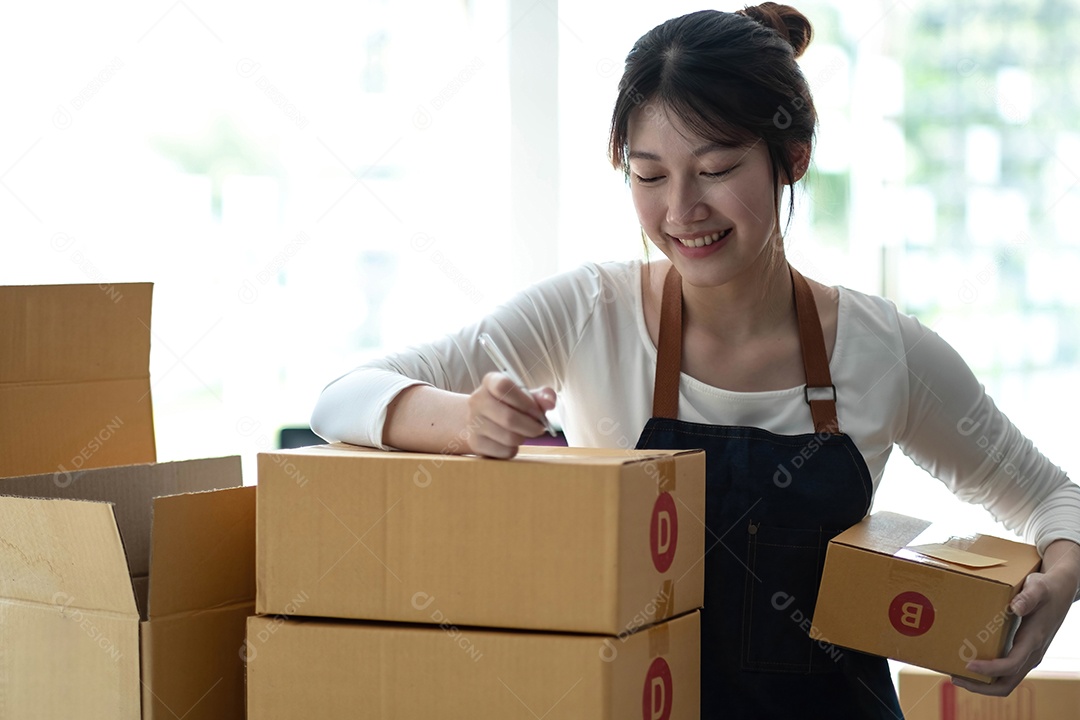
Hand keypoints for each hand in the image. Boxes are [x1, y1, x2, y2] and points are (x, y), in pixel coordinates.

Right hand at [464, 372, 555, 458]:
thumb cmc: (509, 405)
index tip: (537, 411)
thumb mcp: (525, 396)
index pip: (503, 387)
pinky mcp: (475, 443)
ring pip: (509, 437)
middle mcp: (477, 400)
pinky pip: (504, 451)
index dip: (525, 401)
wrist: (481, 420)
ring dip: (523, 438)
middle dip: (531, 426)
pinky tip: (510, 442)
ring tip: (523, 433)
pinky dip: (514, 449)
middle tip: (539, 428)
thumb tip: (550, 402)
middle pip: (509, 418)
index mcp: (490, 382)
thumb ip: (541, 397)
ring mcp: (473, 423)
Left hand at [952, 539, 1079, 695]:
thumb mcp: (1038, 587)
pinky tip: (971, 664)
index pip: (1011, 664)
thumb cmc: (1047, 588)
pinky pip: (1007, 671)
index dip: (990, 669)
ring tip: (957, 675)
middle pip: (1007, 683)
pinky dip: (989, 674)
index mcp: (1033, 640)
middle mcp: (1031, 653)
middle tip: (955, 677)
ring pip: (1007, 680)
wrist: (1061, 590)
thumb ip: (1028, 597)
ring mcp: (1028, 654)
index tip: (968, 665)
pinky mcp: (1023, 651)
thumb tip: (1016, 607)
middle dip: (981, 686)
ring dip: (983, 683)